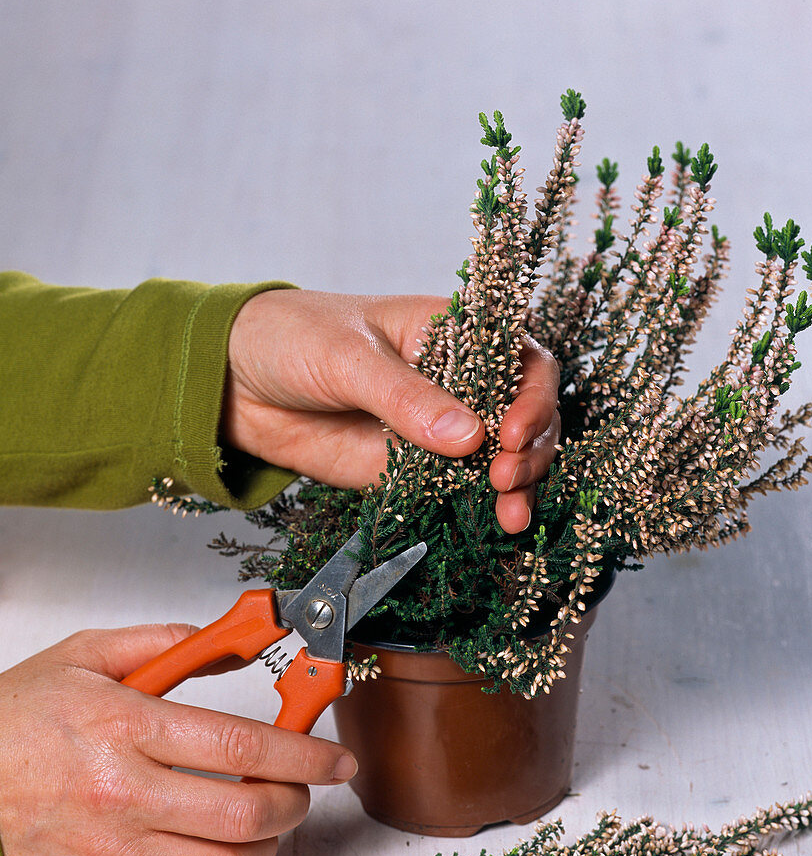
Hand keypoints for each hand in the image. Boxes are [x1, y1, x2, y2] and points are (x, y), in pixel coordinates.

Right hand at [0, 626, 356, 855]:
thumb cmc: (18, 716)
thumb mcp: (87, 654)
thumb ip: (166, 642)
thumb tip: (231, 645)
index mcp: (128, 728)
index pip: (243, 748)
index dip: (305, 755)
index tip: (336, 759)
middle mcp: (124, 794)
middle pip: (245, 815)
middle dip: (296, 801)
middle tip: (301, 787)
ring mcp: (112, 850)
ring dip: (267, 848)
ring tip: (265, 823)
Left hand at [225, 290, 559, 533]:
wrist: (236, 384)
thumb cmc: (292, 338)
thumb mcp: (348, 357)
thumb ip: (405, 397)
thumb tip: (469, 437)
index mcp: (453, 332)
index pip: (521, 358)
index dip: (531, 394)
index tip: (510, 432)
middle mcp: (459, 379)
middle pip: (527, 411)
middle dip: (531, 447)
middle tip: (506, 476)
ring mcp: (441, 428)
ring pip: (505, 456)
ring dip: (521, 484)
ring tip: (511, 512)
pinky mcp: (418, 468)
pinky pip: (463, 488)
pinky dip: (485, 507)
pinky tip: (498, 523)